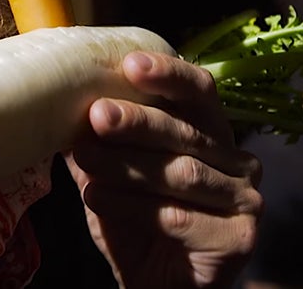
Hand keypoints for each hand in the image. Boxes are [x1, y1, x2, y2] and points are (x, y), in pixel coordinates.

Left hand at [64, 51, 262, 288]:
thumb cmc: (139, 225)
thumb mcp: (114, 176)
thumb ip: (100, 142)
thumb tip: (57, 102)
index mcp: (214, 135)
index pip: (200, 92)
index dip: (169, 74)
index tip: (131, 64)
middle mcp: (239, 162)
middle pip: (186, 132)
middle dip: (137, 121)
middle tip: (96, 115)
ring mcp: (245, 200)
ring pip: (179, 173)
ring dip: (126, 165)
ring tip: (84, 159)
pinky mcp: (239, 238)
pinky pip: (178, 216)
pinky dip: (130, 206)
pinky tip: (96, 198)